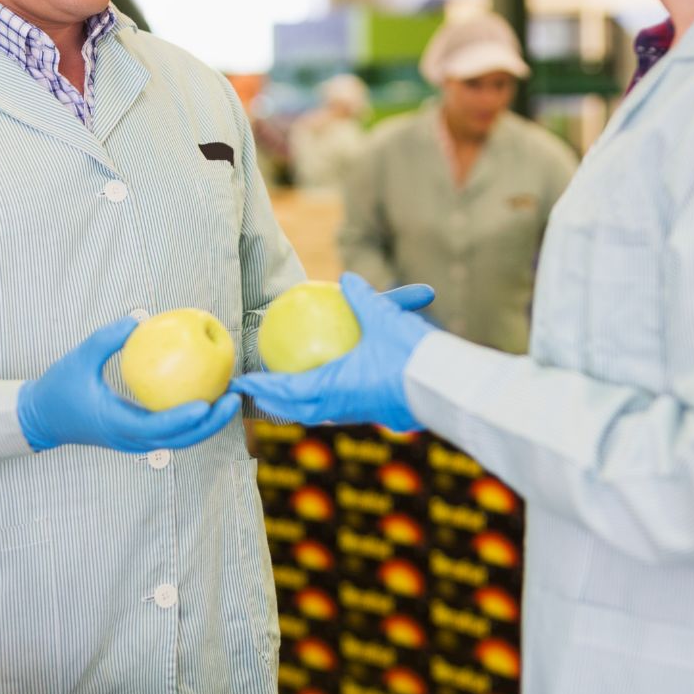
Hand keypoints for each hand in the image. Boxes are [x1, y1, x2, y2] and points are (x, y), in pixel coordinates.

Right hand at [18, 317, 240, 451]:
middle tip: (233, 399)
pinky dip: (193, 419)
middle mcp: (131, 439)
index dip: (184, 420)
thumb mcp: (78, 358)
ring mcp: (136, 442)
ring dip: (207, 424)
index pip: (156, 428)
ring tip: (231, 399)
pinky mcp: (140, 437)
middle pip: (179, 440)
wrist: (42, 418)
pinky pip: (172, 431)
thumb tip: (136, 318)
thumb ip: (105, 340)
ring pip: (180, 440)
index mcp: (116, 424)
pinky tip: (210, 396)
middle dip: (210, 424)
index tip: (207, 404)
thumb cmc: (59, 387)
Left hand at [233, 273, 432, 430]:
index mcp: (335, 388)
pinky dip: (321, 402)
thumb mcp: (385, 318)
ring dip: (296, 405)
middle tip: (253, 391)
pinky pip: (338, 410)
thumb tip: (347, 278)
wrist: (450, 388)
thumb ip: (362, 297)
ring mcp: (360, 414)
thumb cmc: (414, 354)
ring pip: (318, 413)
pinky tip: (325, 388)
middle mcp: (342, 407)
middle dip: (272, 402)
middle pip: (296, 410)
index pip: (287, 390)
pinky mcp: (376, 414)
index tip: (243, 381)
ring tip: (282, 393)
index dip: (263, 387)